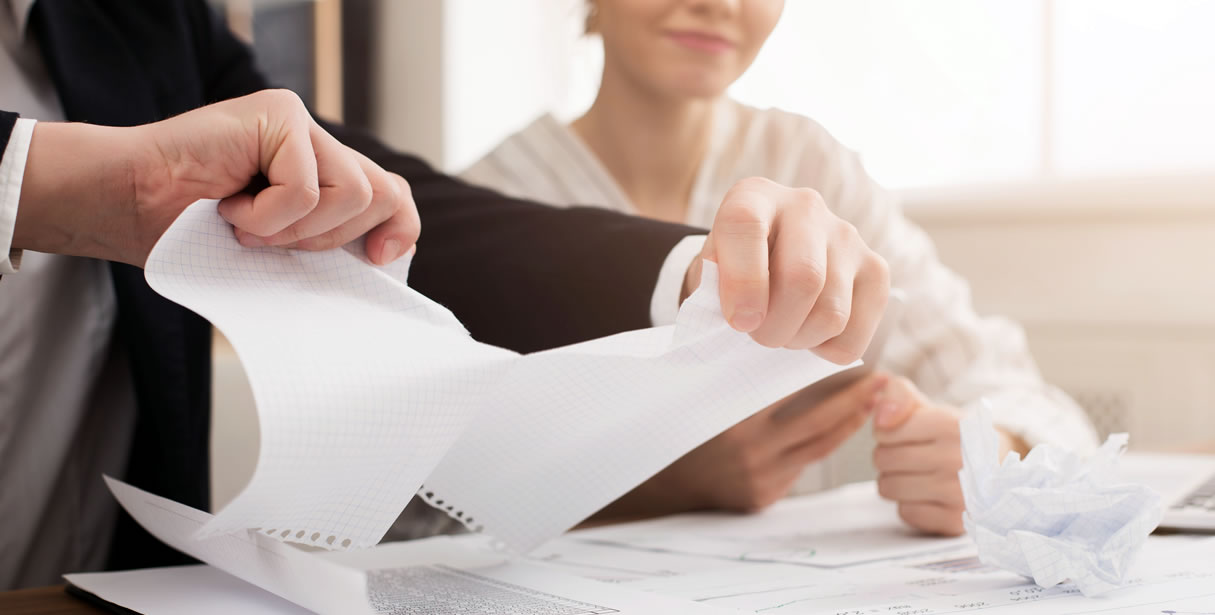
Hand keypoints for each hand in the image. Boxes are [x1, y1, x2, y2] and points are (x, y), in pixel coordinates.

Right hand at [14, 89, 418, 266]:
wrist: (124, 206)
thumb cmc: (189, 233)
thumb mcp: (277, 248)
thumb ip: (326, 240)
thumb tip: (387, 259)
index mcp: (322, 172)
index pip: (391, 194)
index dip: (399, 229)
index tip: (376, 260)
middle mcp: (318, 142)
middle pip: (384, 193)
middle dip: (335, 237)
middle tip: (276, 243)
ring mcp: (300, 123)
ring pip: (353, 193)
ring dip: (295, 229)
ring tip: (245, 223)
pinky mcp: (279, 114)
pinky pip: (306, 187)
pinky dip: (266, 215)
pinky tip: (227, 204)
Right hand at [595, 373, 888, 519]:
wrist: (648, 478)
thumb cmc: (670, 416)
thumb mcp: (692, 381)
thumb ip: (726, 359)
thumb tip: (772, 320)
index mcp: (728, 415)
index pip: (788, 389)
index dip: (823, 373)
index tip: (852, 356)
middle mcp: (747, 450)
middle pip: (817, 421)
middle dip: (852, 401)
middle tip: (884, 380)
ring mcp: (756, 477)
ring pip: (817, 445)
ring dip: (848, 421)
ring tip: (874, 400)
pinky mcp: (761, 496)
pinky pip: (801, 463)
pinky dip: (821, 442)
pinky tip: (842, 424)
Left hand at [684, 178, 888, 364]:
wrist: (765, 263)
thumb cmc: (731, 272)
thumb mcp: (709, 273)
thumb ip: (714, 289)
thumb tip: (744, 317)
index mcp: (753, 196)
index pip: (746, 225)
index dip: (742, 282)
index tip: (738, 321)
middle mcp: (804, 206)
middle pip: (803, 278)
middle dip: (774, 326)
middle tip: (758, 335)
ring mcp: (847, 235)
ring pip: (832, 312)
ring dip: (799, 340)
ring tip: (782, 331)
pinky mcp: (876, 269)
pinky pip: (855, 334)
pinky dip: (827, 350)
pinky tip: (809, 331)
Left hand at [871, 375, 1028, 534]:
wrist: (997, 473)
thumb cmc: (952, 439)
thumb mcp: (929, 408)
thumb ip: (899, 397)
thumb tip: (881, 421)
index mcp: (951, 424)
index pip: (883, 432)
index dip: (887, 434)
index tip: (908, 437)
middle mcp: (959, 458)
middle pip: (882, 460)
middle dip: (889, 458)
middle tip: (912, 458)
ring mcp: (960, 493)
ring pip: (888, 488)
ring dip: (895, 482)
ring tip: (918, 476)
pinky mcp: (956, 521)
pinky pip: (905, 513)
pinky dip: (911, 506)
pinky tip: (929, 497)